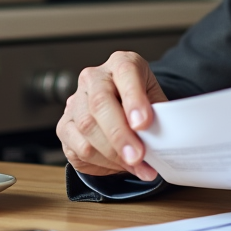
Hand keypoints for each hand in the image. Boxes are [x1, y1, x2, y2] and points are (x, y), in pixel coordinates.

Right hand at [57, 51, 168, 181]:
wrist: (122, 111)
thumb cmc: (142, 104)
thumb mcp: (156, 101)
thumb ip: (159, 116)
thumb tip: (166, 140)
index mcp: (121, 63)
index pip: (125, 73)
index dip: (134, 99)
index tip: (143, 124)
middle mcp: (94, 78)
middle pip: (100, 103)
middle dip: (120, 134)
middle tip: (138, 156)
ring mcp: (75, 101)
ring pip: (87, 128)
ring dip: (113, 154)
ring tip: (137, 166)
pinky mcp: (65, 126)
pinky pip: (79, 148)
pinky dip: (103, 162)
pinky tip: (120, 166)